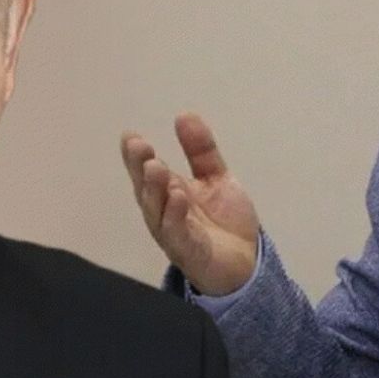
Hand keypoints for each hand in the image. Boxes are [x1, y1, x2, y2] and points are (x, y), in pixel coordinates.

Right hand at [121, 112, 259, 295]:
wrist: (248, 262)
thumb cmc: (224, 222)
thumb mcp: (215, 177)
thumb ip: (201, 150)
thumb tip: (184, 115)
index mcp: (169, 193)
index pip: (147, 172)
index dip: (137, 156)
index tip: (130, 135)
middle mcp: (165, 213)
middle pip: (146, 190)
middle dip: (140, 168)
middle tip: (139, 146)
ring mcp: (174, 234)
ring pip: (156, 212)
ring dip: (154, 189)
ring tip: (155, 166)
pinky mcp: (189, 252)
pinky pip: (177, 234)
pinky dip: (175, 216)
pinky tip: (178, 197)